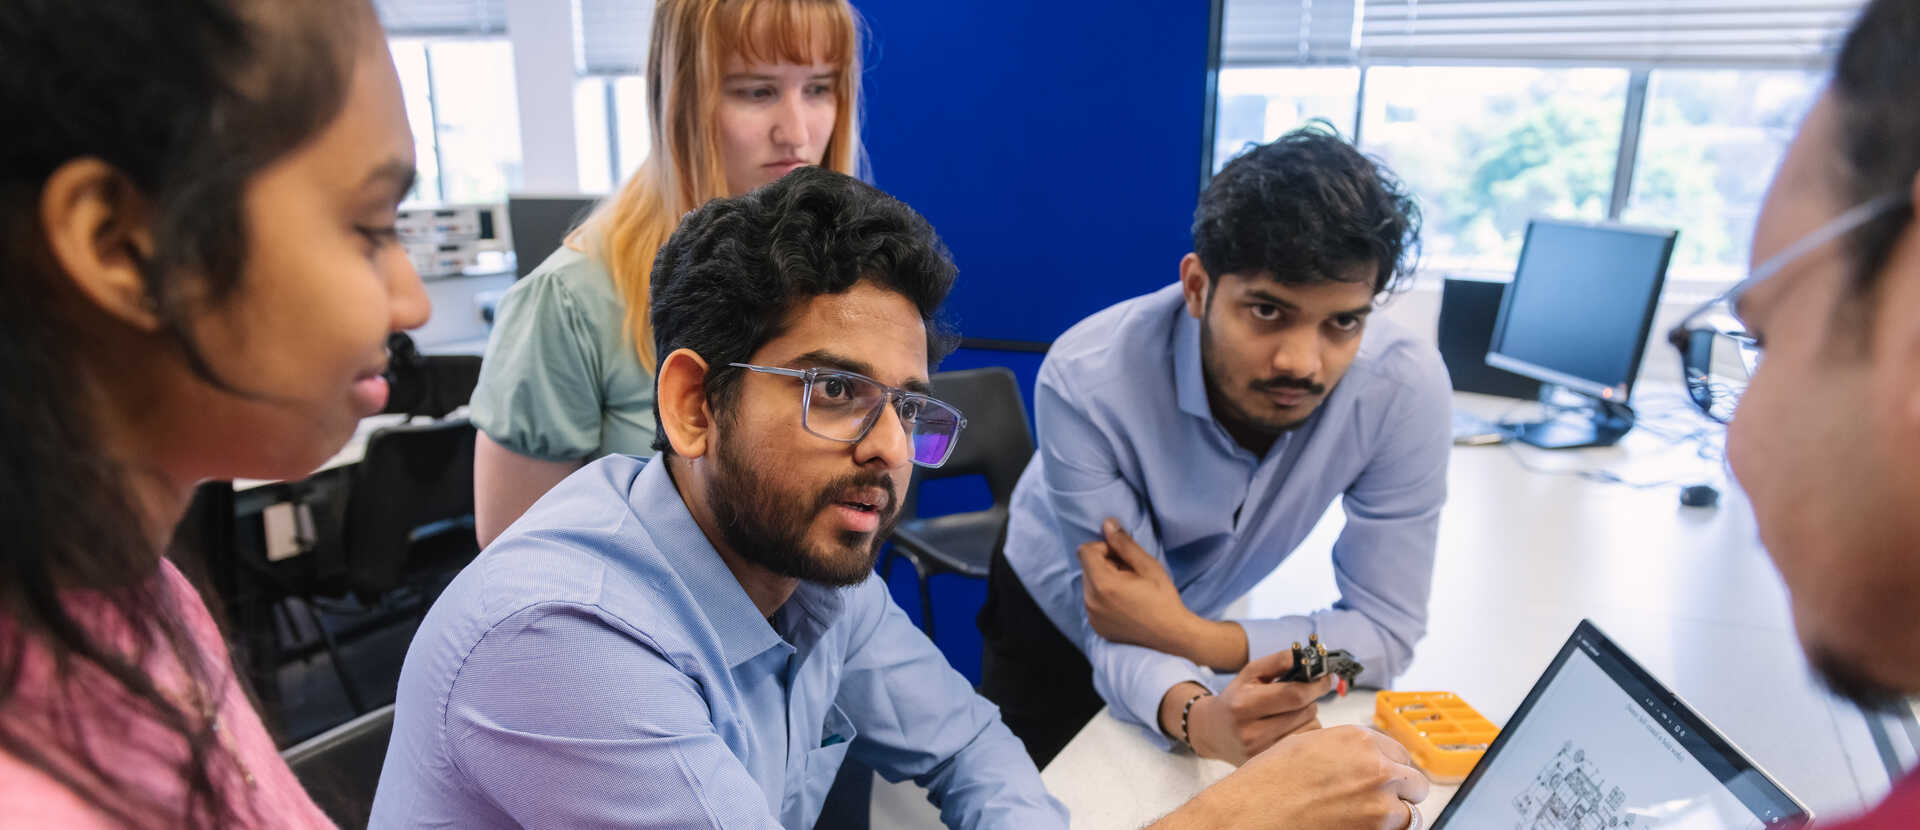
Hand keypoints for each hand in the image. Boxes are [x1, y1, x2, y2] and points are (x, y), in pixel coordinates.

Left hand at [1077, 518, 1195, 656]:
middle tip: (1130, 575)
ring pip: (1089, 584)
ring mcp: (1092, 616)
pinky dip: (1104, 598)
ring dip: (1104, 581)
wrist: (1171, 636)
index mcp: (1103, 584)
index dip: (1104, 548)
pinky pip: (1092, 602)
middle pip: (1087, 567)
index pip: (1085, 551)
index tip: (1123, 557)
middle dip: (1105, 565)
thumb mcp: (1148, 566)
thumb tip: (1107, 524)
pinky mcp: (1096, 626)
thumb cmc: (1163, 599)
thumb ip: (1124, 544)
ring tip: (1129, 590)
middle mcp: (1091, 601)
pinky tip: (1125, 604)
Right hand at [1151, 726, 1429, 829]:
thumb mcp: (1307, 744)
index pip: (1398, 751)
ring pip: (1410, 811)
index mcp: (1358, 739)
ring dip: (1395, 815)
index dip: (1390, 765)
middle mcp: (1377, 767)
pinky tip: (1359, 825)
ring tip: (1367, 817)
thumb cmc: (1268, 781)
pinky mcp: (1375, 829)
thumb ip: (1346, 747)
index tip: (1383, 776)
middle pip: (1414, 781)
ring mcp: (1380, 803)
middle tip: (1381, 800)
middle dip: (1401, 791)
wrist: (1251, 814)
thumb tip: (1366, 756)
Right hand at [1170, 648, 1332, 765]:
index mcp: (1244, 705)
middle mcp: (1251, 733)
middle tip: (1299, 694)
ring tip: (1289, 713)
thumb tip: (1309, 658)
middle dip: (1311, 698)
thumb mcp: (1250, 673)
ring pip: (1312, 728)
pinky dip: (1306, 732)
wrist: (1213, 732)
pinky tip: (1289, 728)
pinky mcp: (1271, 764)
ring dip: (1309, 716)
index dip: (1317, 685)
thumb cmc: (1236, 698)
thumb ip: (1279, 661)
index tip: (1326, 677)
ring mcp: (1262, 753)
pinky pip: (1307, 743)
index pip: (1294, 695)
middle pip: (1306, 711)